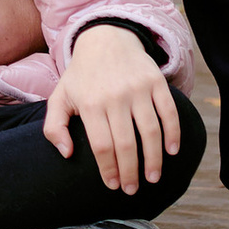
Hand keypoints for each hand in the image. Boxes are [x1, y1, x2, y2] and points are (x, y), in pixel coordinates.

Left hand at [43, 23, 181, 195]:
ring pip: (150, 131)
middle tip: (133, 190)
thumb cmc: (82, 76)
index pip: (102, 146)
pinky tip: (172, 152)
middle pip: (126, 143)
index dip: (109, 170)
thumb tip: (67, 154)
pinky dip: (173, 133)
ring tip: (153, 178)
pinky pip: (168, 112)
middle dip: (131, 172)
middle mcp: (114, 96)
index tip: (114, 186)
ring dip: (154, 159)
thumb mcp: (59, 97)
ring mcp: (137, 89)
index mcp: (90, 103)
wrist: (105, 38)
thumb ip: (54, 127)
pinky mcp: (155, 82)